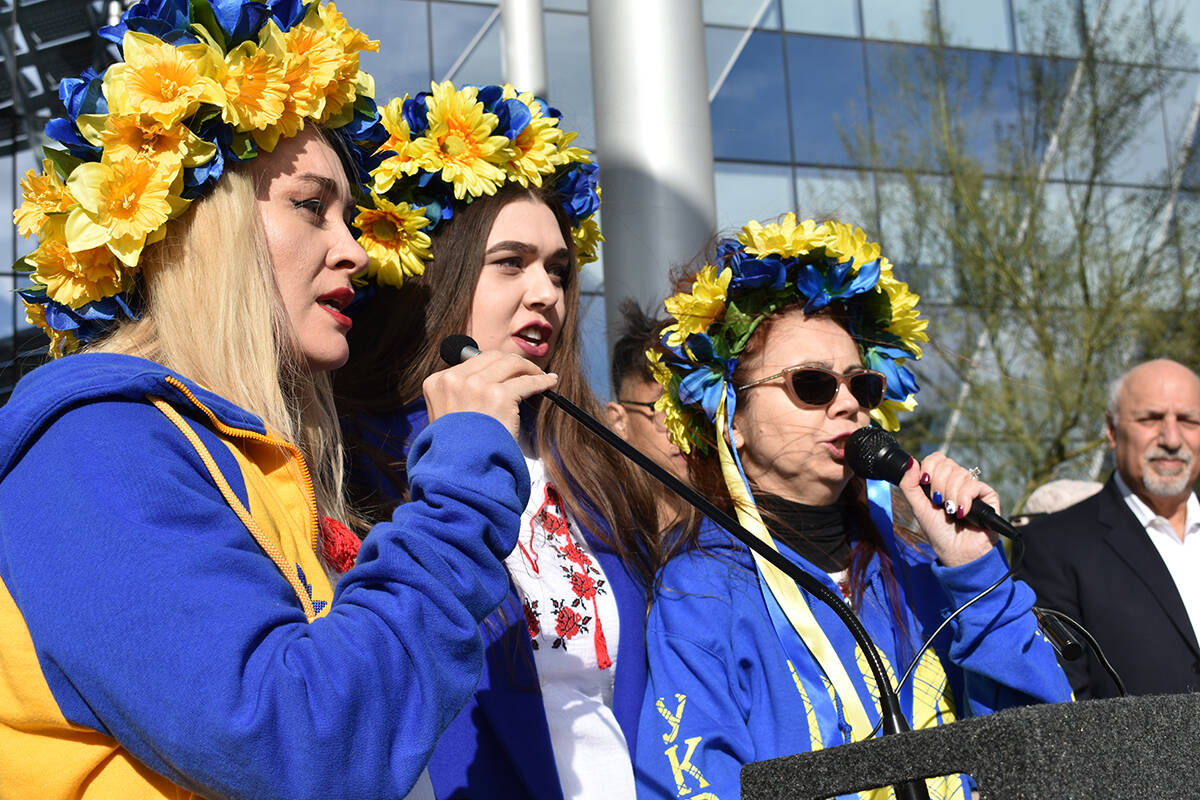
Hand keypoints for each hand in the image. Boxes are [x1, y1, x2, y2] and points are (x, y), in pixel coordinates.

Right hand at [422, 351, 557, 438]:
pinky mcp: (499, 395)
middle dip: (512, 362)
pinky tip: (548, 382)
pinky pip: (527, 382)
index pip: (471, 362)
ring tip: (539, 375)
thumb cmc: (454, 451)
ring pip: (511, 364)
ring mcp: (477, 385)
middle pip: (492, 357)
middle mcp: (455, 379)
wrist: (460, 471)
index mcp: (437, 382)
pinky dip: (541, 380)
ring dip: (529, 368)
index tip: (506, 372)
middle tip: (525, 370)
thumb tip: (481, 381)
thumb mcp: (443, 417)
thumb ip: (456, 396)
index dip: (493, 366)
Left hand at [898, 452, 999, 566]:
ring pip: (960, 474)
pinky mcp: (988, 496)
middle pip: (947, 464)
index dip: (929, 466)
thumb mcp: (918, 507)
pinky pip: (974, 485)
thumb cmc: (938, 532)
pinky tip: (962, 512)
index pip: (937, 458)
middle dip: (938, 485)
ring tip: (951, 512)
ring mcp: (972, 488)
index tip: (924, 481)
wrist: (957, 552)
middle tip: (939, 503)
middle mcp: (957, 482)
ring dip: (950, 495)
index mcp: (940, 482)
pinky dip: (964, 499)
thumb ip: (909, 485)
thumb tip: (909, 461)